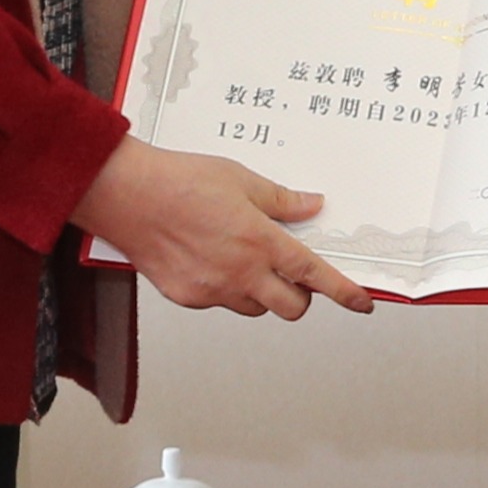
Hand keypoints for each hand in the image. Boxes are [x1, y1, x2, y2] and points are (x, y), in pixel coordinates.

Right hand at [83, 139, 372, 320]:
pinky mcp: (187, 297)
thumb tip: (310, 206)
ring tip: (242, 261)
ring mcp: (212, 289)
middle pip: (290, 307)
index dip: (344, 292)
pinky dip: (224, 290)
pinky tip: (209, 261)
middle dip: (298, 297)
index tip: (361, 302)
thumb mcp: (240, 179)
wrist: (125, 194)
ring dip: (261, 293)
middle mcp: (240, 271)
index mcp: (260, 240)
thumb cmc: (177, 181)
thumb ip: (280, 200)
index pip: (315, 275)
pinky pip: (219, 303)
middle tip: (290, 275)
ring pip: (255, 308)